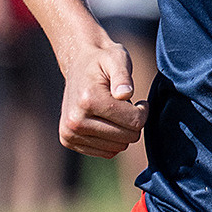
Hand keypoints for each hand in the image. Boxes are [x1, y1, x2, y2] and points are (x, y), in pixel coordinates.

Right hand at [59, 39, 145, 157]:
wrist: (78, 64)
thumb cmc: (103, 61)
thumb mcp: (117, 58)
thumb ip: (123, 75)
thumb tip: (125, 94)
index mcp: (88, 100)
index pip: (135, 121)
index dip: (144, 111)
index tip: (140, 100)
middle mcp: (75, 120)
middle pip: (127, 138)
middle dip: (134, 123)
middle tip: (128, 106)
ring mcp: (69, 133)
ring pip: (117, 148)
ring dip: (123, 132)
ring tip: (115, 112)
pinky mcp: (68, 141)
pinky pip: (106, 153)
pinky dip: (113, 140)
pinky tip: (107, 122)